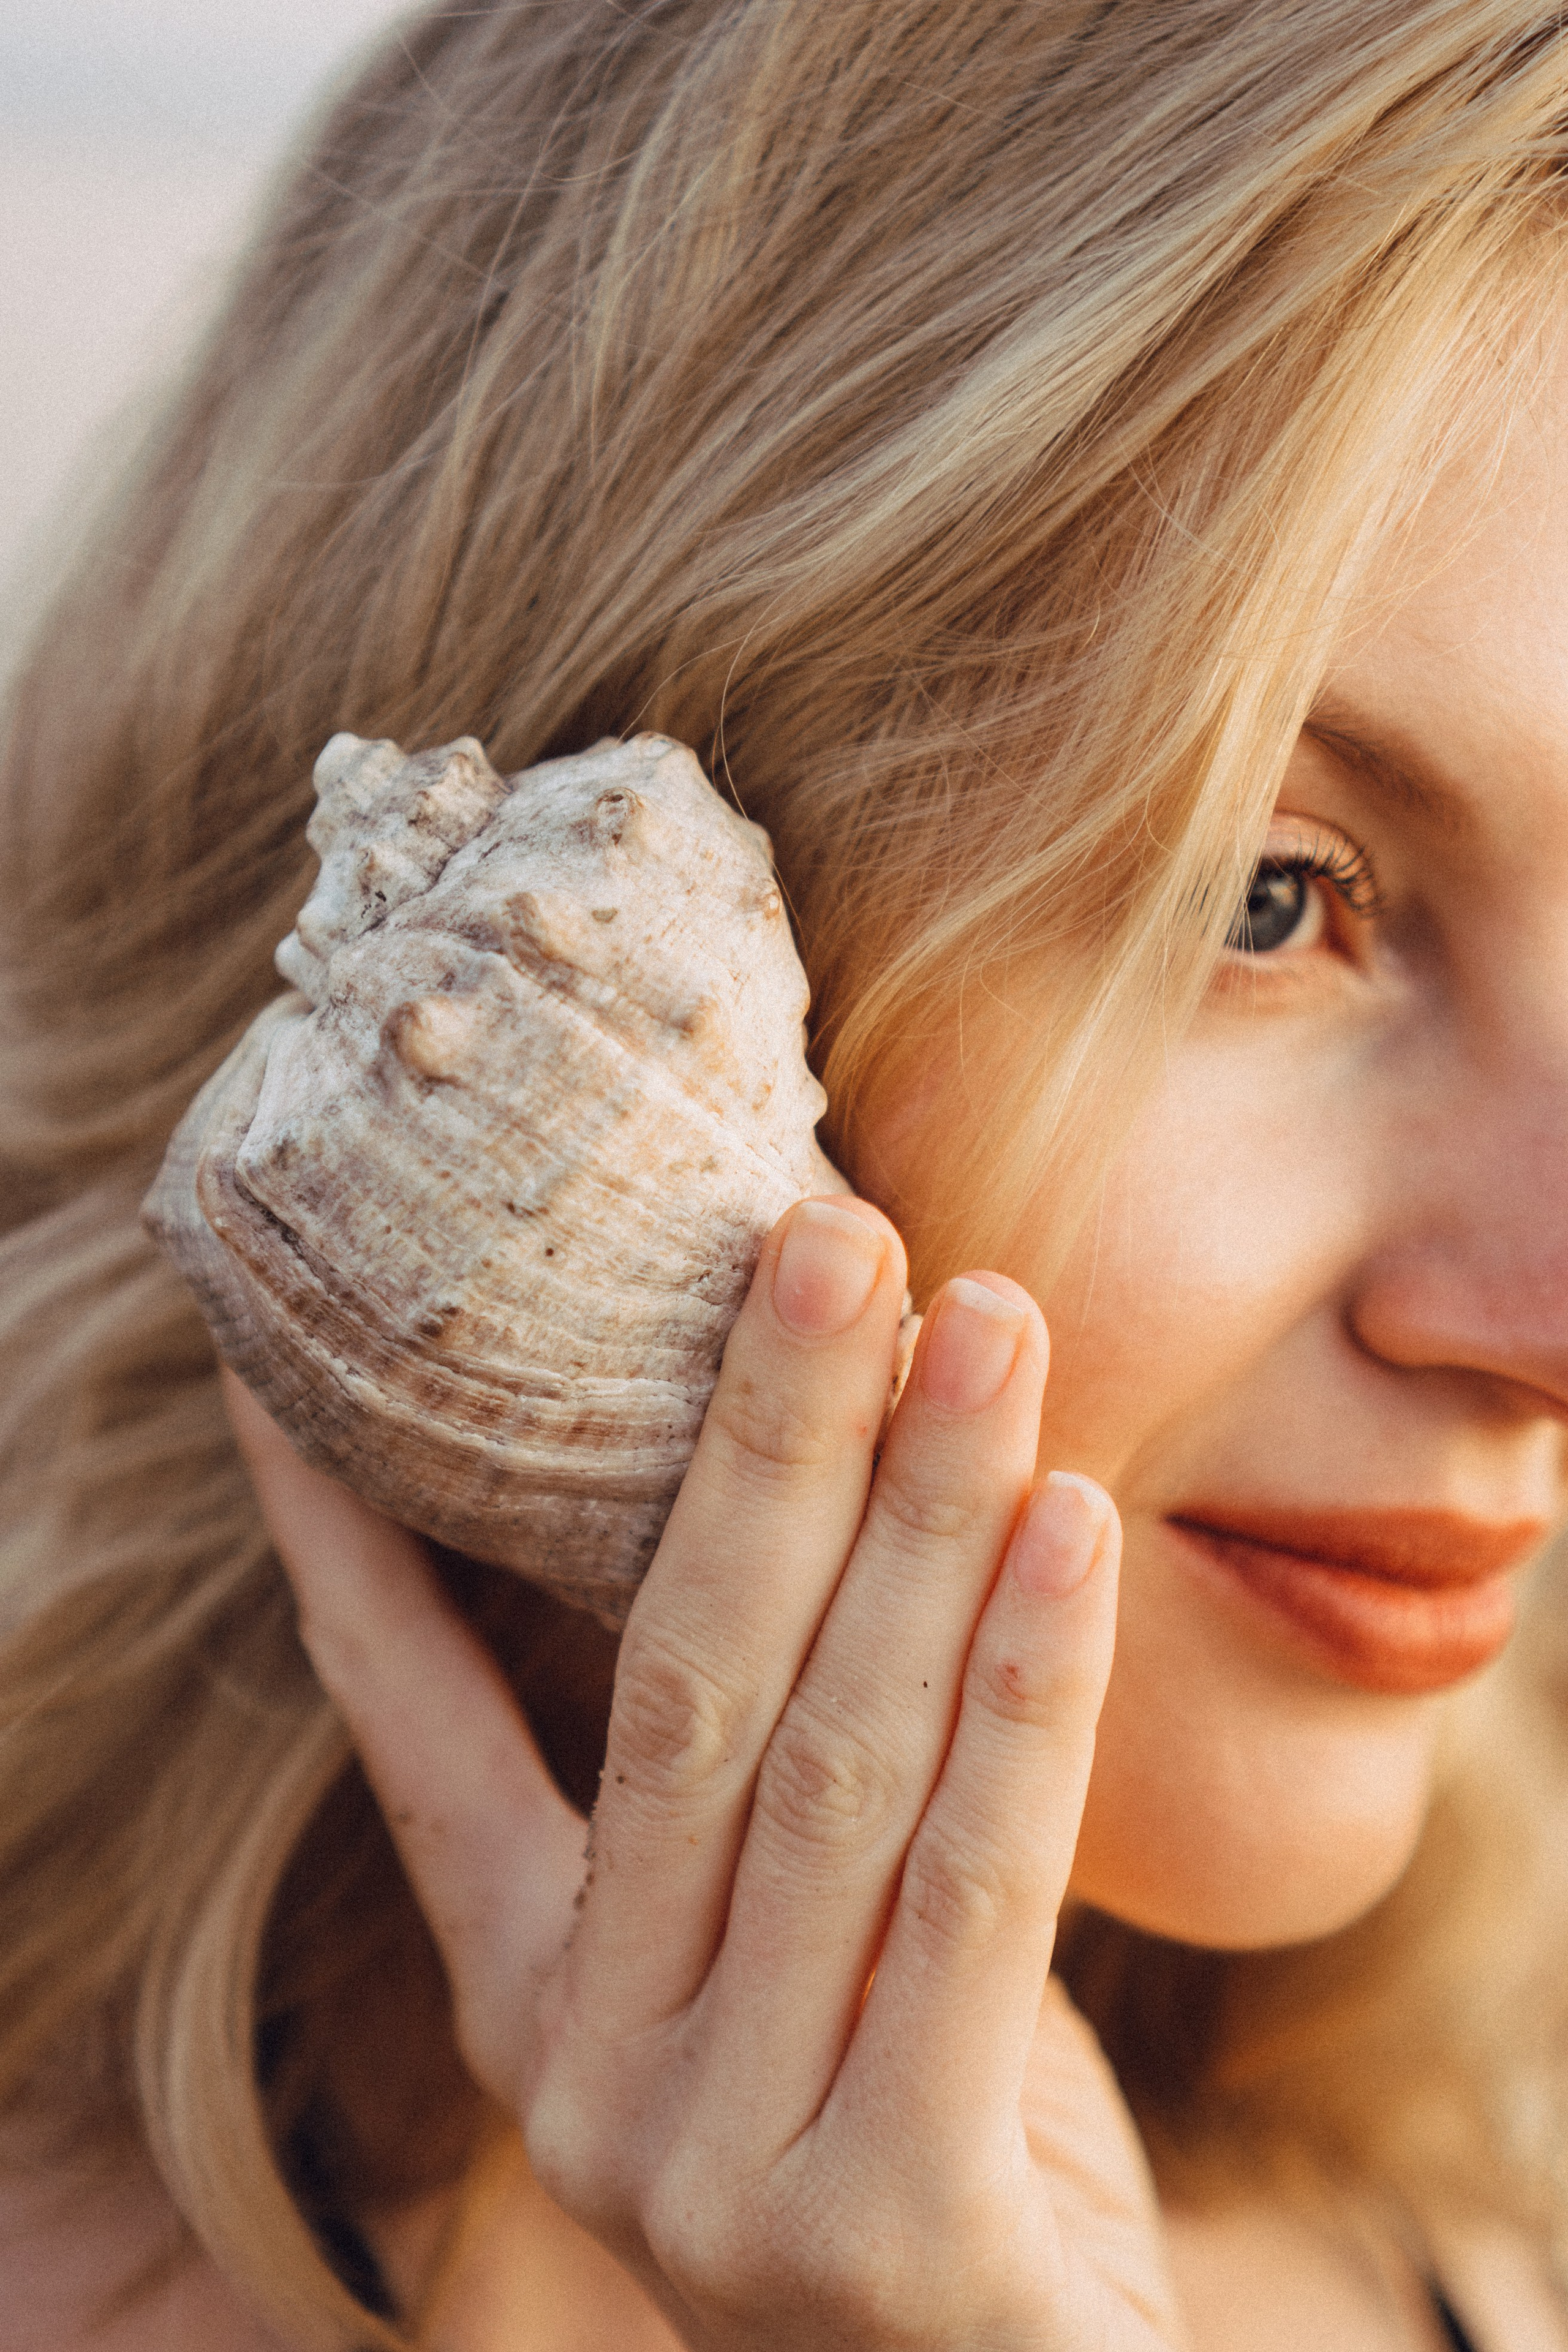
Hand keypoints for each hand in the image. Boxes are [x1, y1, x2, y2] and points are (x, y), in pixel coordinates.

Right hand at [225, 1195, 1183, 2348]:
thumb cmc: (919, 2138)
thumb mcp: (803, 1955)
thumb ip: (783, 1780)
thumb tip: (813, 1484)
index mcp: (539, 1997)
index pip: (409, 1726)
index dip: (352, 1540)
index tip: (296, 1366)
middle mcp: (591, 2076)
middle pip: (678, 1689)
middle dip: (760, 1438)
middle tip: (830, 1229)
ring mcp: (719, 2165)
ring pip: (833, 1764)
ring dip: (918, 1515)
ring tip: (989, 1319)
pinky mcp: (887, 2231)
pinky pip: (975, 1891)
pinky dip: (1028, 1689)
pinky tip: (1071, 1522)